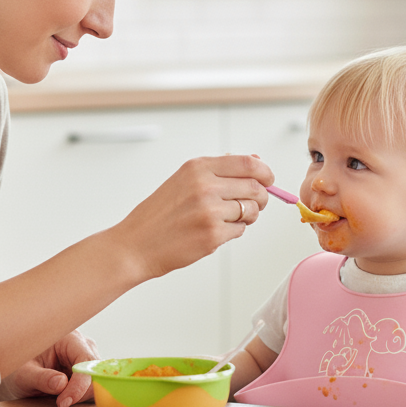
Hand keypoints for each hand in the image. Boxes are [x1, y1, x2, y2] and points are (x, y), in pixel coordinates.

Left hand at [7, 329, 98, 406]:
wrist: (15, 370)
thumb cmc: (18, 366)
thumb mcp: (24, 374)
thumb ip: (41, 378)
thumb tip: (62, 384)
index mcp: (69, 338)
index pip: (85, 360)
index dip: (80, 384)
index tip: (64, 402)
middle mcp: (82, 345)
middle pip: (95, 372)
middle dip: (80, 392)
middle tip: (60, 403)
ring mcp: (86, 358)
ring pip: (96, 382)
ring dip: (79, 395)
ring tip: (57, 397)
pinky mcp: (86, 371)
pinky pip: (91, 387)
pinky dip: (80, 396)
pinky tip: (65, 397)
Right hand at [113, 154, 272, 280]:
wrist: (136, 244)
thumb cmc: (159, 214)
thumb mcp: (184, 180)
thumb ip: (220, 170)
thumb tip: (256, 162)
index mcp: (197, 168)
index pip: (247, 163)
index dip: (265, 172)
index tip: (269, 179)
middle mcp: (204, 186)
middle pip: (255, 187)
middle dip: (261, 197)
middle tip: (255, 203)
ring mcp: (209, 211)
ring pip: (251, 210)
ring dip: (248, 216)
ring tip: (228, 218)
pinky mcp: (212, 235)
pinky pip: (240, 230)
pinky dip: (234, 231)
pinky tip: (215, 230)